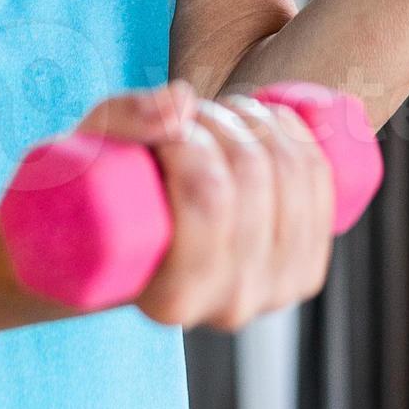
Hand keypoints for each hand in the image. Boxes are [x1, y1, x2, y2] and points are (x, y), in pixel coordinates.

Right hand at [69, 81, 335, 330]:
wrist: (139, 253)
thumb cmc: (100, 201)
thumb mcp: (87, 155)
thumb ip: (122, 121)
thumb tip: (180, 104)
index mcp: (172, 298)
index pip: (207, 199)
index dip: (189, 142)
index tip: (164, 128)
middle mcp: (233, 303)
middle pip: (252, 180)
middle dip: (221, 123)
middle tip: (188, 117)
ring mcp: (279, 287)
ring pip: (291, 173)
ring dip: (255, 121)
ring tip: (218, 116)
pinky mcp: (308, 265)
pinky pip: (321, 182)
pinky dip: (296, 134)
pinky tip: (266, 118)